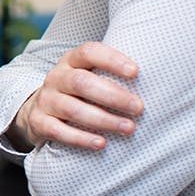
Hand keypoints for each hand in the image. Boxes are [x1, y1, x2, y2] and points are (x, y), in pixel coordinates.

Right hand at [8, 41, 141, 151]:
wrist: (38, 109)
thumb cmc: (77, 91)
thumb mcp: (87, 74)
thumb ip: (110, 74)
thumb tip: (156, 81)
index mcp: (71, 61)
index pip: (89, 52)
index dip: (111, 60)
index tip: (135, 71)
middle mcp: (56, 77)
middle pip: (82, 82)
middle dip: (113, 96)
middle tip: (138, 108)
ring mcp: (46, 99)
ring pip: (73, 109)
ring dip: (103, 120)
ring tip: (128, 128)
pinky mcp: (38, 122)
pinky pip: (58, 131)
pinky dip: (80, 138)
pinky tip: (101, 143)